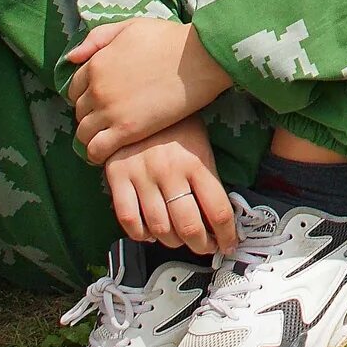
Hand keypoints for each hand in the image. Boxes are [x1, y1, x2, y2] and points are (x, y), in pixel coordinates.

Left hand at [67, 18, 234, 161]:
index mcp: (96, 64)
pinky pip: (97, 150)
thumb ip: (98, 38)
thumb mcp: (130, 27)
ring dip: (91, 137)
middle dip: (90, 116)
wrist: (200, 57)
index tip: (100, 101)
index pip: (74, 88)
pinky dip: (96, 155)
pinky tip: (106, 155)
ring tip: (106, 138)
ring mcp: (110, 111)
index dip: (85, 96)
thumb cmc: (170, 39)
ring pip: (84, 133)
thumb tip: (71, 58)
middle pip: (79, 111)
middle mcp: (97, 89)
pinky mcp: (127, 130)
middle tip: (108, 119)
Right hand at [103, 116, 238, 254]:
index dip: (227, 236)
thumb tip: (222, 217)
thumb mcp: (201, 144)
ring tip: (180, 240)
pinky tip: (150, 232)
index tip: (229, 245)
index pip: (219, 211)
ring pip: (159, 228)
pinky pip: (128, 218)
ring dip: (172, 242)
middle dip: (201, 246)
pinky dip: (140, 233)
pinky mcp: (117, 176)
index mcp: (198, 162)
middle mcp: (171, 172)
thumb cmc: (177, 125)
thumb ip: (209, 177)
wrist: (138, 97)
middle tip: (206, 249)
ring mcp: (142, 175)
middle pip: (189, 226)